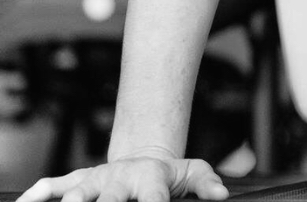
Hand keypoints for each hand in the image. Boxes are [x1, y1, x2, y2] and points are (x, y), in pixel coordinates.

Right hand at [16, 152, 228, 201]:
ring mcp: (97, 178)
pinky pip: (53, 185)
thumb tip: (221, 195)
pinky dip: (37, 194)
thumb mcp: (192, 172)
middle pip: (108, 198)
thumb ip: (206, 183)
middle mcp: (119, 178)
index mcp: (149, 179)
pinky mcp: (78, 179)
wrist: (143, 156)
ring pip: (78, 192)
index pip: (152, 199)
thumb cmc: (168, 174)